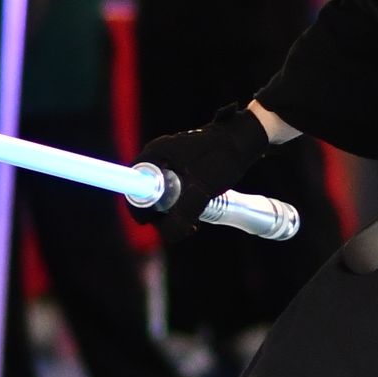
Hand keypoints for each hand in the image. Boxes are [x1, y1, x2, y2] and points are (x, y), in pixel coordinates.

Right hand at [131, 105, 272, 239]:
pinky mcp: (180, 168)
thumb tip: (168, 236)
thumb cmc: (224, 156)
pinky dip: (181, 205)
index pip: (132, 185)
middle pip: (145, 193)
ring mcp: (168, 161)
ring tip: (192, 223)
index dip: (139, 208)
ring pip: (160, 195)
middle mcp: (157, 156)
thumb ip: (184, 213)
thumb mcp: (203, 188)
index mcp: (155, 153)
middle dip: (160, 214)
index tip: (153, 224)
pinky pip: (172, 192)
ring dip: (172, 213)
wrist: (245, 139)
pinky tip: (195, 215)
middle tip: (181, 226)